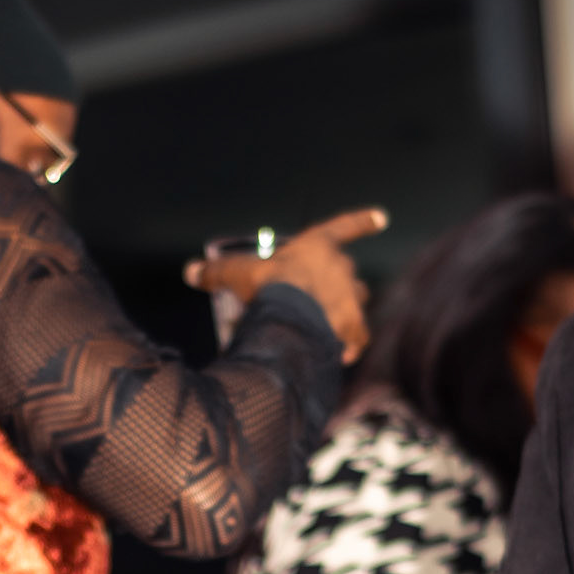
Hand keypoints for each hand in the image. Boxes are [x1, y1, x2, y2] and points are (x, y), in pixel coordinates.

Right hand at [183, 207, 387, 364]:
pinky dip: (350, 345)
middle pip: (346, 272)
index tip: (382, 217)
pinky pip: (357, 337)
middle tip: (317, 298)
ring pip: (356, 302)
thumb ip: (216, 272)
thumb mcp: (237, 274)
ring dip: (345, 311)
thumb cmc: (267, 287)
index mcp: (319, 246)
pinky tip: (340, 356)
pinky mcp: (354, 329)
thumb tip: (191, 271)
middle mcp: (342, 269)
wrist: (289, 320)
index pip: (344, 226)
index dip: (362, 221)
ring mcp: (351, 299)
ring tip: (327, 326)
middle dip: (336, 283)